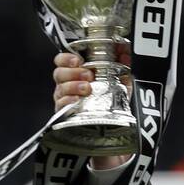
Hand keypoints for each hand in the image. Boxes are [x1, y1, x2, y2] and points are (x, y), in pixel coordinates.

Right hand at [52, 51, 129, 170]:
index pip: (62, 61)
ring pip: (59, 89)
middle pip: (58, 73)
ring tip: (87, 89)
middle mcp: (67, 86)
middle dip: (72, 72)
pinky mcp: (65, 116)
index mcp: (77, 75)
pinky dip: (68, 102)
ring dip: (73, 86)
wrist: (113, 132)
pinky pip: (61, 107)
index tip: (77, 59)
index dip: (66, 58)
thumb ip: (122, 68)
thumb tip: (125, 52)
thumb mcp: (120, 85)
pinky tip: (77, 101)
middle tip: (88, 75)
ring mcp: (65, 101)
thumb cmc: (112, 104)